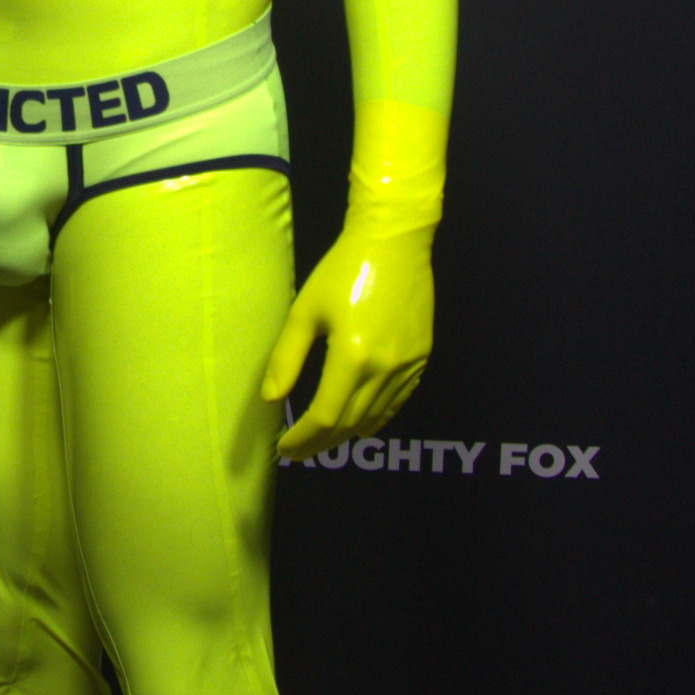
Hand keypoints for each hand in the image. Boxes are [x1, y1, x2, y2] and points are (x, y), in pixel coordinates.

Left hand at [260, 222, 432, 460]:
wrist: (394, 243)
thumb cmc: (342, 271)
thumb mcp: (305, 310)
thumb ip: (287, 358)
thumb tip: (272, 399)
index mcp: (352, 356)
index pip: (325, 417)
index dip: (303, 438)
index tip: (284, 448)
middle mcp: (385, 368)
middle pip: (350, 424)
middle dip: (320, 443)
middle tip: (298, 451)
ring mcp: (408, 365)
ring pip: (376, 418)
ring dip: (347, 435)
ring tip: (321, 440)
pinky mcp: (422, 358)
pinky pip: (397, 402)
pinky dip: (375, 418)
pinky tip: (358, 422)